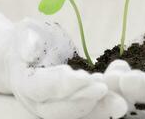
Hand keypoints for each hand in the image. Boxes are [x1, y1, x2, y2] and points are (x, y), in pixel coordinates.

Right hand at [0, 13, 126, 118]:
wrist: (27, 55)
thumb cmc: (27, 40)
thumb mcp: (25, 33)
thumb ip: (28, 41)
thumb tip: (33, 50)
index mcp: (24, 82)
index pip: (41, 87)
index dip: (63, 84)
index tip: (84, 77)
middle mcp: (38, 101)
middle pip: (60, 109)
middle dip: (84, 99)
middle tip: (104, 88)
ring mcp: (54, 107)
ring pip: (75, 115)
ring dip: (98, 108)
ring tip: (119, 100)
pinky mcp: (70, 105)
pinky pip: (87, 110)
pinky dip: (103, 106)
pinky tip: (120, 98)